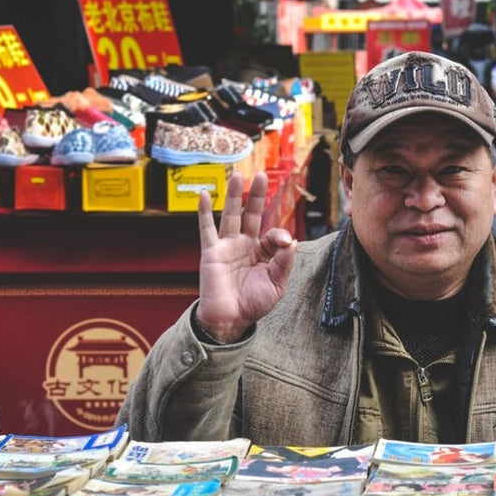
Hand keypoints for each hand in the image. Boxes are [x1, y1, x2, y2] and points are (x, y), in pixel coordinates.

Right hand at [195, 171, 296, 343]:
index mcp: (263, 253)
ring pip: (230, 215)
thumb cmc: (253, 304)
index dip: (279, 236)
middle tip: (261, 176)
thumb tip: (291, 239)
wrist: (230, 320)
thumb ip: (284, 261)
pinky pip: (206, 228)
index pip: (273, 234)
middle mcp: (245, 245)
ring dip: (233, 195)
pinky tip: (204, 194)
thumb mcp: (277, 284)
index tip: (283, 243)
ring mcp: (227, 246)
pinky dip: (203, 211)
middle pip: (252, 214)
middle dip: (256, 196)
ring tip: (236, 175)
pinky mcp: (211, 252)